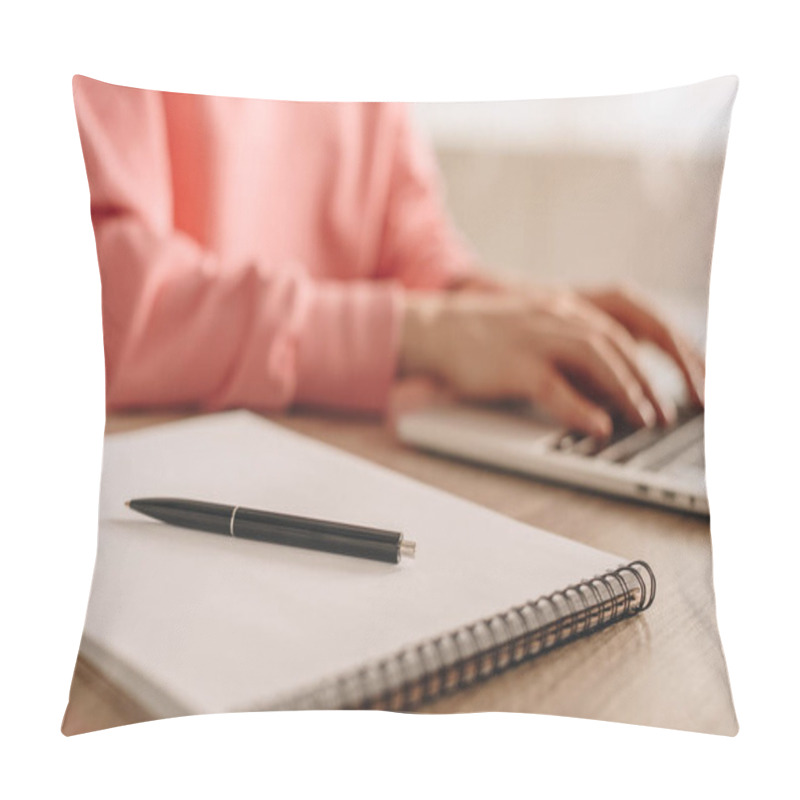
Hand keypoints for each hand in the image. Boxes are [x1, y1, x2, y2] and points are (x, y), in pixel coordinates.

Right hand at [399, 283, 703, 437]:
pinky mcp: (512, 363)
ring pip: (596, 357)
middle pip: (621, 341)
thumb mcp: (536, 333)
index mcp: (566, 307)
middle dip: (652, 380)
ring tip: (644, 420)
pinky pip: (554, 386)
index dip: (663, 355)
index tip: (685, 384)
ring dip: (627, 390)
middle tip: (668, 414)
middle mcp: (557, 315)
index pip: (629, 326)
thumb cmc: (483, 336)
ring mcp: (535, 336)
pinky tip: (598, 426)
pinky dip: (580, 408)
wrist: (433, 329)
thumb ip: (572, 352)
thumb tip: (609, 387)